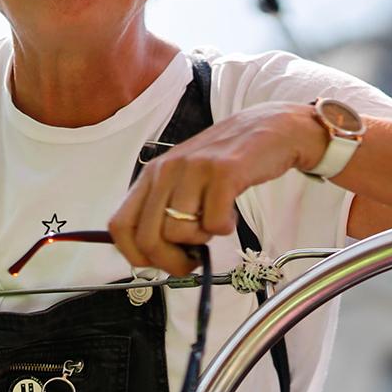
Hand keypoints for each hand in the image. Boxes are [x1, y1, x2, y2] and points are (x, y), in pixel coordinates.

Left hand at [111, 102, 312, 273]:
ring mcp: (194, 170)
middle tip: (192, 260)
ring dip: (201, 241)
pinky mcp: (224, 173)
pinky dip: (224, 229)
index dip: (136, 254)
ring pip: (178, 233)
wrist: (271, 129)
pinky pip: (214, 223)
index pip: (120, 226)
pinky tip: (230, 214)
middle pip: (148, 238)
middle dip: (171, 262)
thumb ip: (165, 210)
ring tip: (214, 223)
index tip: (159, 261)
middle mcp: (167, 170)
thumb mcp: (184, 181)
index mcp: (152, 175)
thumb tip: (152, 254)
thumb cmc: (226, 162)